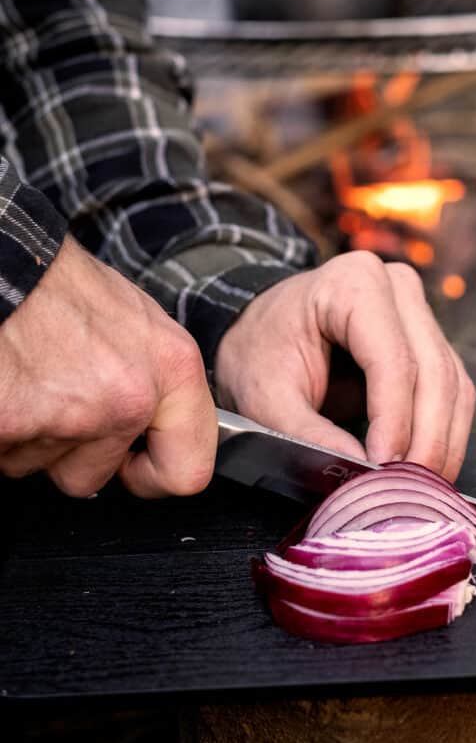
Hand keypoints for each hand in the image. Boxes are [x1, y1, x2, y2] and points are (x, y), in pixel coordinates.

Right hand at [0, 236, 216, 497]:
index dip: (153, 476)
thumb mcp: (138, 325)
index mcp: (172, 369)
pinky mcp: (14, 423)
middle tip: (53, 397)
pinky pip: (2, 454)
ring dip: (28, 435)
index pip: (189, 469)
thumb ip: (152, 380)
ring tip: (28, 377)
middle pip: (95, 476)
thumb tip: (153, 423)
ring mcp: (73, 415)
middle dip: (66, 452)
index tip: (134, 467)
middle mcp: (131, 397)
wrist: (8, 266)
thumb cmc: (62, 285)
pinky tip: (6, 386)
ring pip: (40, 466)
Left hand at [214, 253, 475, 481]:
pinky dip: (445, 434)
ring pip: (453, 384)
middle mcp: (398, 287)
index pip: (392, 358)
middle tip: (411, 491)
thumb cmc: (258, 353)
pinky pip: (453, 391)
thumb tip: (362, 476)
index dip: (395, 419)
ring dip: (444, 441)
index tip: (384, 468)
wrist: (259, 329)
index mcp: (353, 283)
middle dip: (427, 438)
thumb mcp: (265, 397)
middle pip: (434, 371)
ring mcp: (419, 311)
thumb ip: (308, 435)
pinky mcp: (429, 341)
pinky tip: (427, 469)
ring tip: (421, 489)